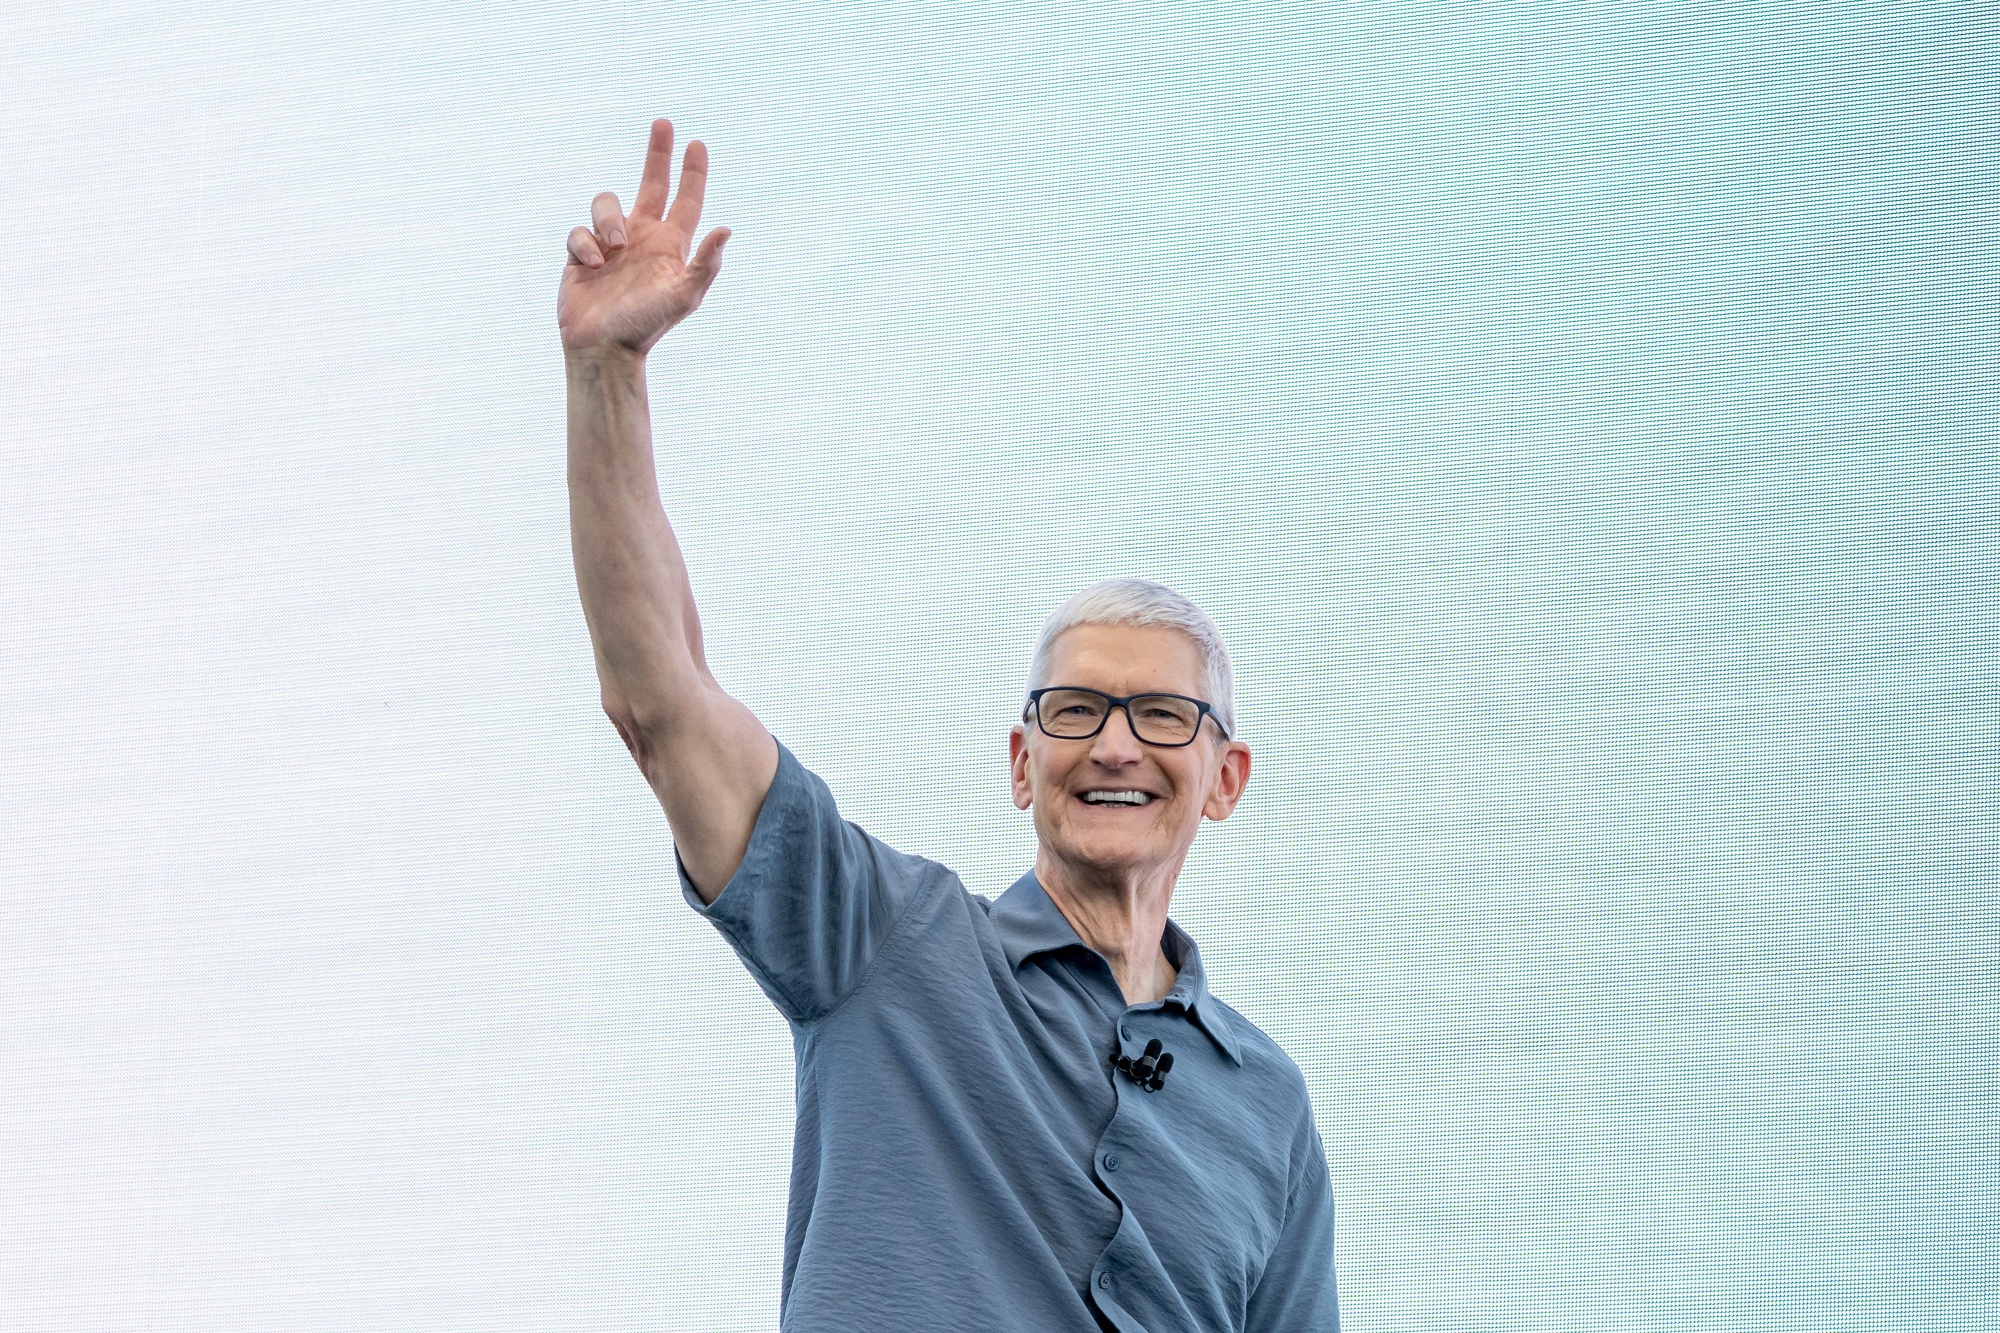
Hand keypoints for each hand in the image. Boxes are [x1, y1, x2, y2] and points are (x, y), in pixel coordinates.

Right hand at [558, 119, 731, 355]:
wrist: (604, 349)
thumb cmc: (646, 326)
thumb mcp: (683, 296)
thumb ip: (706, 264)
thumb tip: (726, 229)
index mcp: (670, 246)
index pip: (686, 201)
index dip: (692, 172)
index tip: (696, 143)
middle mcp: (643, 239)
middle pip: (651, 185)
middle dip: (657, 154)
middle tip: (663, 123)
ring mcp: (611, 245)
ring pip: (606, 203)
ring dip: (608, 219)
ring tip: (614, 250)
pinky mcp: (581, 255)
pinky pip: (579, 232)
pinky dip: (586, 246)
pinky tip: (594, 267)